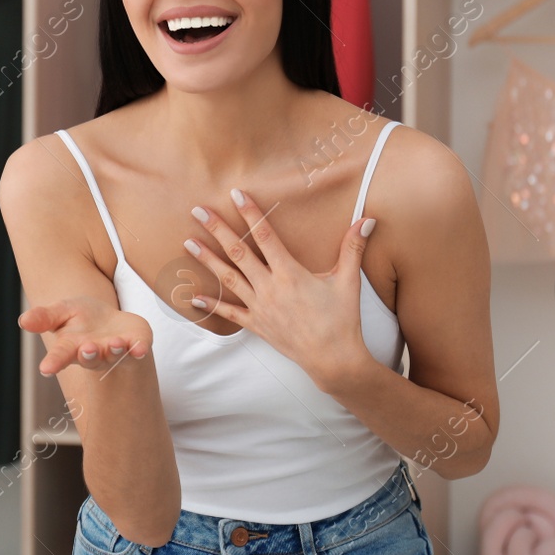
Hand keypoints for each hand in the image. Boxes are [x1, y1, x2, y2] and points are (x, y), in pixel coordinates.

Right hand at [19, 295, 152, 376]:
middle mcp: (94, 353)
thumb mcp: (61, 311)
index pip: (60, 355)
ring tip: (115, 342)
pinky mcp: (136, 345)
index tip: (46, 369)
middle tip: (88, 349)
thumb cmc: (81, 318)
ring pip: (114, 355)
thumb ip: (44, 317)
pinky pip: (138, 350)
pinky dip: (140, 349)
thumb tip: (22, 321)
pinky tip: (140, 348)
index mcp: (71, 346)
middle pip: (90, 358)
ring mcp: (115, 351)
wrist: (110, 320)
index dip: (53, 362)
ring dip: (115, 350)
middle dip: (90, 355)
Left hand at [183, 190, 375, 391]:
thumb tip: (367, 219)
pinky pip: (230, 313)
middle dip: (217, 230)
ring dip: (207, 260)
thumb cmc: (342, 320)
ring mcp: (260, 307)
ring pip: (228, 279)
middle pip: (239, 253)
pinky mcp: (257, 325)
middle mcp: (270, 288)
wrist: (334, 360)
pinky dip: (212, 304)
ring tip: (188, 243)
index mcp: (290, 274)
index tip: (237, 194)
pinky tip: (193, 296)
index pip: (266, 236)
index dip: (251, 213)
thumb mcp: (348, 281)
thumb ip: (353, 248)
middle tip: (198, 211)